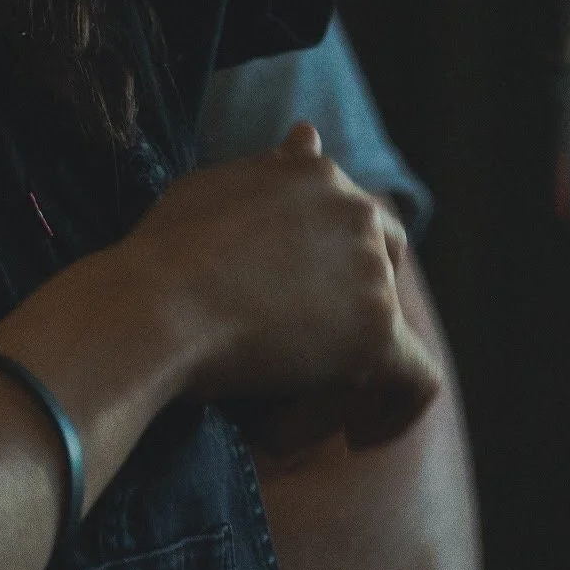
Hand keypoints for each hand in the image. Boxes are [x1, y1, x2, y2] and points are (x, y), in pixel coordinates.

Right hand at [124, 124, 441, 454]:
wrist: (154, 306)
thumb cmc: (165, 253)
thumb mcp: (216, 188)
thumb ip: (274, 171)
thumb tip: (309, 133)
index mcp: (315, 173)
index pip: (352, 217)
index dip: (332, 267)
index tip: (304, 306)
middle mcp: (354, 210)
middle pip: (384, 265)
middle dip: (355, 311)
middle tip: (311, 355)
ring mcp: (370, 270)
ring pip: (386, 330)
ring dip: (346, 369)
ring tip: (288, 406)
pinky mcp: (378, 332)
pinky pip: (414, 381)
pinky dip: (390, 412)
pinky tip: (357, 436)